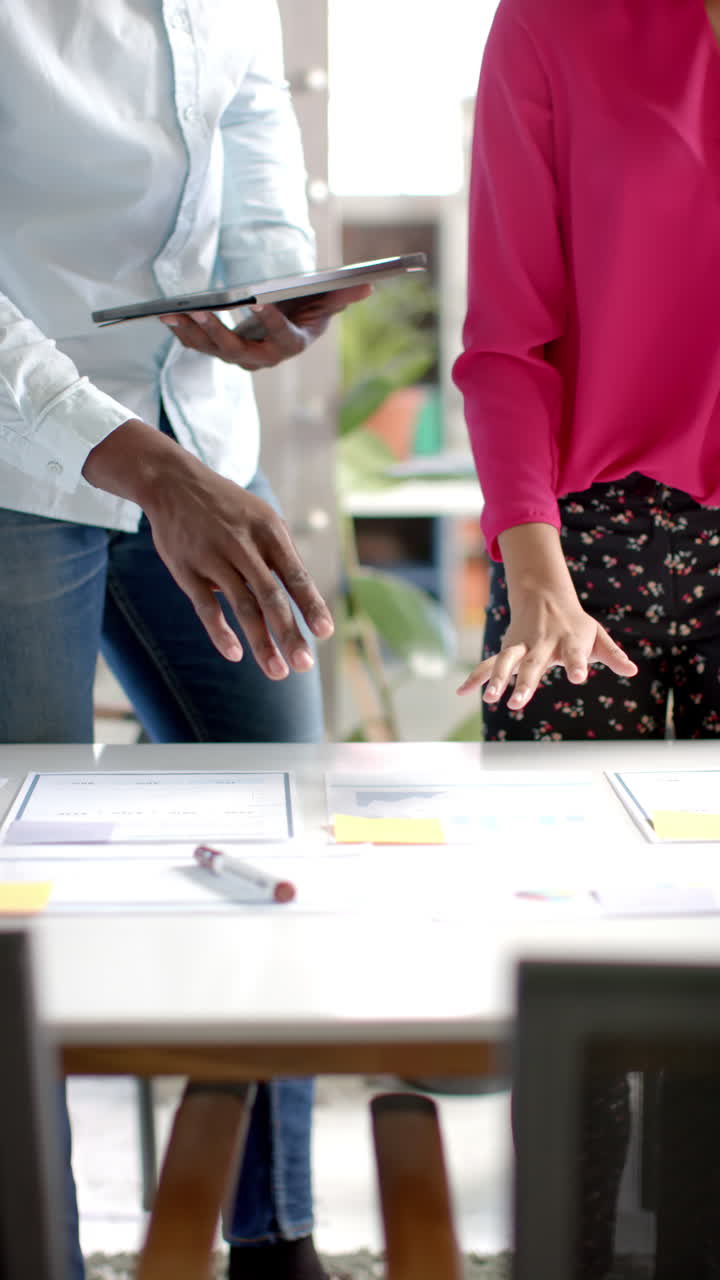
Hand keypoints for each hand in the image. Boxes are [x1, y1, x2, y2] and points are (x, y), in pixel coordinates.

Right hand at [82, 420, 333, 674]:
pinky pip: (205, 606)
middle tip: (304, 665)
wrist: (174, 483)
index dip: (310, 604)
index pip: (295, 574)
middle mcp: (242, 544)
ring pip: (241, 606)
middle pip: (270, 596)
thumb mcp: (262, 519)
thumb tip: (306, 601)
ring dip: (261, 642)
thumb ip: (282, 557)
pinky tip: (235, 654)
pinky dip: (220, 632)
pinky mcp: (185, 569)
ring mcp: (213, 558)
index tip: (325, 632)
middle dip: (289, 633)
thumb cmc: (229, 509)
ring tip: (277, 671)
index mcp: (268, 531)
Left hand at [158, 283, 371, 369]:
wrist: (289, 323)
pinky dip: (183, 333)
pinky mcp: (221, 351)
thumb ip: (342, 295)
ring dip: (192, 333)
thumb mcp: (326, 301)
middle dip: (218, 332)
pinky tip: (168, 316)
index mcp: (291, 346)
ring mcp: (240, 357)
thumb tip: (367, 285)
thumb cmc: (307, 309)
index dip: (272, 322)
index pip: (282, 338)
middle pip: (239, 352)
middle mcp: (264, 358)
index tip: (259, 302)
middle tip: (201, 311)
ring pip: (214, 351)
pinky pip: (199, 346)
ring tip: (172, 314)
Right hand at [456, 522, 636, 709]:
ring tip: (489, 699)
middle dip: (524, 682)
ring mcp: (521, 646)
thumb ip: (613, 654)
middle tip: (518, 702)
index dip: (578, 665)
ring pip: (506, 662)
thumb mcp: (597, 635)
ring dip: (497, 680)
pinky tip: (461, 691)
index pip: (575, 654)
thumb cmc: (575, 623)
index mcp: (568, 640)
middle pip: (533, 664)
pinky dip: (475, 677)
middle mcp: (542, 644)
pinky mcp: (507, 650)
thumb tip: (633, 670)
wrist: (544, 596)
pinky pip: (489, 665)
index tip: (579, 678)